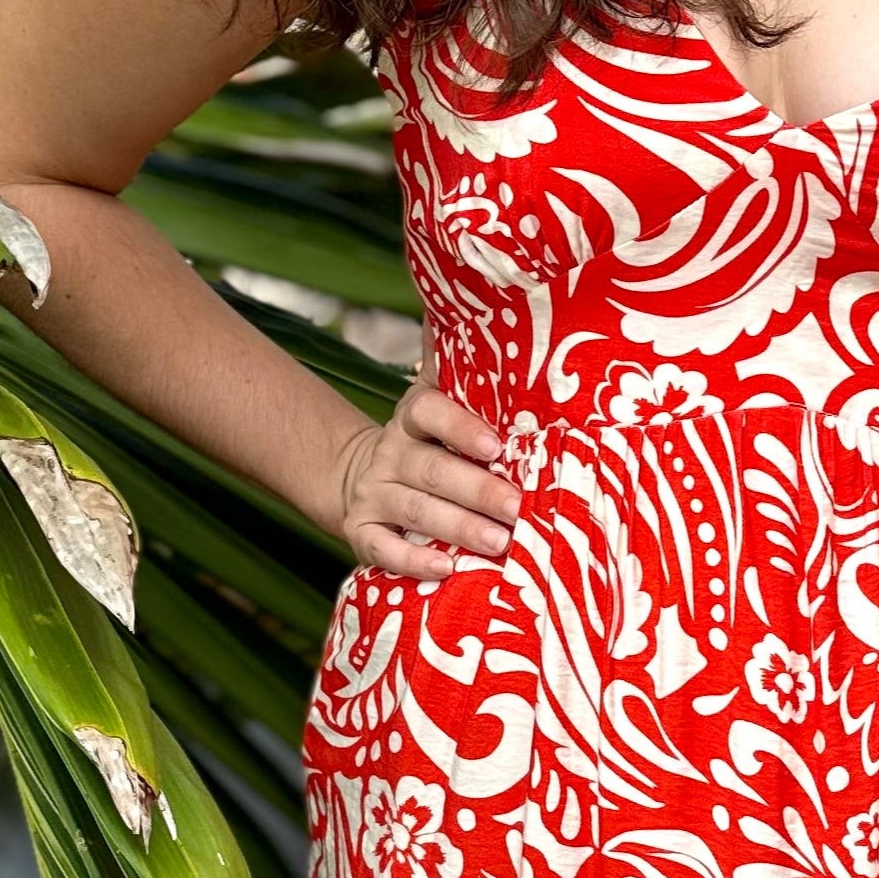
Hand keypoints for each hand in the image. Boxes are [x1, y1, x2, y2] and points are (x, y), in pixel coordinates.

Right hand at [331, 380, 519, 579]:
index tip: (496, 444)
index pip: (429, 412)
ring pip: (416, 511)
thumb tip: (457, 307)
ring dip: (459, 528)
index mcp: (412, 419)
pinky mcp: (361, 533)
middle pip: (432, 470)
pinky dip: (414, 562)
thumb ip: (452, 365)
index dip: (460, 427)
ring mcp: (374, 495)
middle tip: (518, 507)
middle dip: (478, 490)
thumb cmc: (425, 443)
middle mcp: (391, 455)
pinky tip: (447, 570)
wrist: (360, 478)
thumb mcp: (434, 403)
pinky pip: (383, 549)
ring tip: (500, 543)